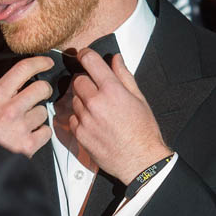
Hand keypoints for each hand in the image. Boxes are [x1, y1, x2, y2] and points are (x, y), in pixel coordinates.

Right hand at [0, 56, 53, 156]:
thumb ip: (2, 95)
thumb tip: (20, 84)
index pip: (22, 69)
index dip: (39, 62)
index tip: (47, 62)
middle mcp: (10, 109)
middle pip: (41, 88)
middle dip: (44, 91)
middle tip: (40, 95)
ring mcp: (21, 126)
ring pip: (44, 112)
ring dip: (39, 117)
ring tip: (25, 124)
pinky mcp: (29, 144)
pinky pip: (46, 131)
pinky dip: (41, 134)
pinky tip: (30, 136)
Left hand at [70, 49, 171, 184]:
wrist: (140, 160)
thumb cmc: (143, 132)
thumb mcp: (139, 98)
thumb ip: (124, 76)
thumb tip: (116, 59)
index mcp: (112, 90)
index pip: (90, 61)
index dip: (85, 55)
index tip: (84, 55)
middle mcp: (96, 103)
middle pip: (77, 80)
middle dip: (85, 81)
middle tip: (95, 89)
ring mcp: (85, 119)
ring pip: (73, 99)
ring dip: (82, 100)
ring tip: (98, 110)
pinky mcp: (79, 134)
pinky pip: (72, 118)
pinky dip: (79, 118)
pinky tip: (93, 123)